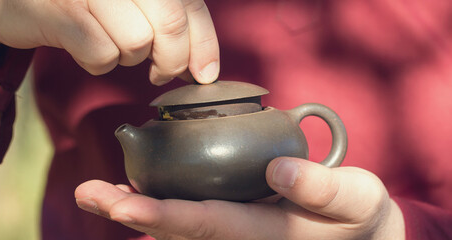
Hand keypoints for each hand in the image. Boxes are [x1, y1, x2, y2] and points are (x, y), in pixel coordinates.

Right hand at [0, 0, 218, 87]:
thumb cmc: (80, 4)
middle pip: (170, 23)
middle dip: (172, 60)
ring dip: (126, 57)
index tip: (205, 74)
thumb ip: (169, 21)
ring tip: (107, 44)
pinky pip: (102, 56)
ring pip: (137, 43)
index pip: (189, 3)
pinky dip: (97, 63)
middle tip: (161, 74)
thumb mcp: (129, 3)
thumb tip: (204, 68)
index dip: (205, 43)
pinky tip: (84, 48)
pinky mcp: (63, 10)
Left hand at [74, 157, 405, 238]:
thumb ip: (321, 188)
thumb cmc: (359, 217)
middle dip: (131, 214)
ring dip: (137, 212)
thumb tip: (277, 167)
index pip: (206, 226)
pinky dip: (162, 210)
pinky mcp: (238, 227)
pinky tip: (137, 193)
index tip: (123, 206)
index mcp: (265, 233)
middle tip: (89, 194)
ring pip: (179, 230)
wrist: (362, 238)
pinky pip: (193, 222)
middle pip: (178, 232)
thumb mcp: (356, 198)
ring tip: (98, 194)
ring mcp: (238, 236)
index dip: (162, 217)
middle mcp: (242, 239)